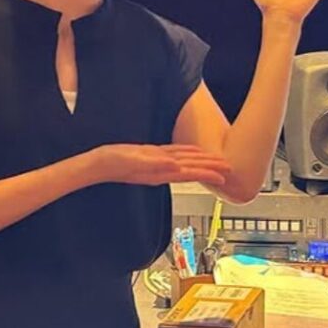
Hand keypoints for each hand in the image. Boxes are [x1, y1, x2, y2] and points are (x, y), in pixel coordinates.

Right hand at [94, 144, 231, 186]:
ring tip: (217, 162)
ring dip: (202, 162)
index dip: (208, 172)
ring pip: (186, 162)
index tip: (224, 174)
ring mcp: (157, 164)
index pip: (191, 172)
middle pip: (193, 168)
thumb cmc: (113, 162)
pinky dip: (187, 154)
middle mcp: (163, 169)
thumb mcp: (134, 160)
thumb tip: (175, 165)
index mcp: (161, 171)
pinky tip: (192, 152)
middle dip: (211, 168)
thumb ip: (154, 163)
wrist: (97, 164)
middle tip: (230, 167)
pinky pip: (175, 155)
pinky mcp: (151, 156)